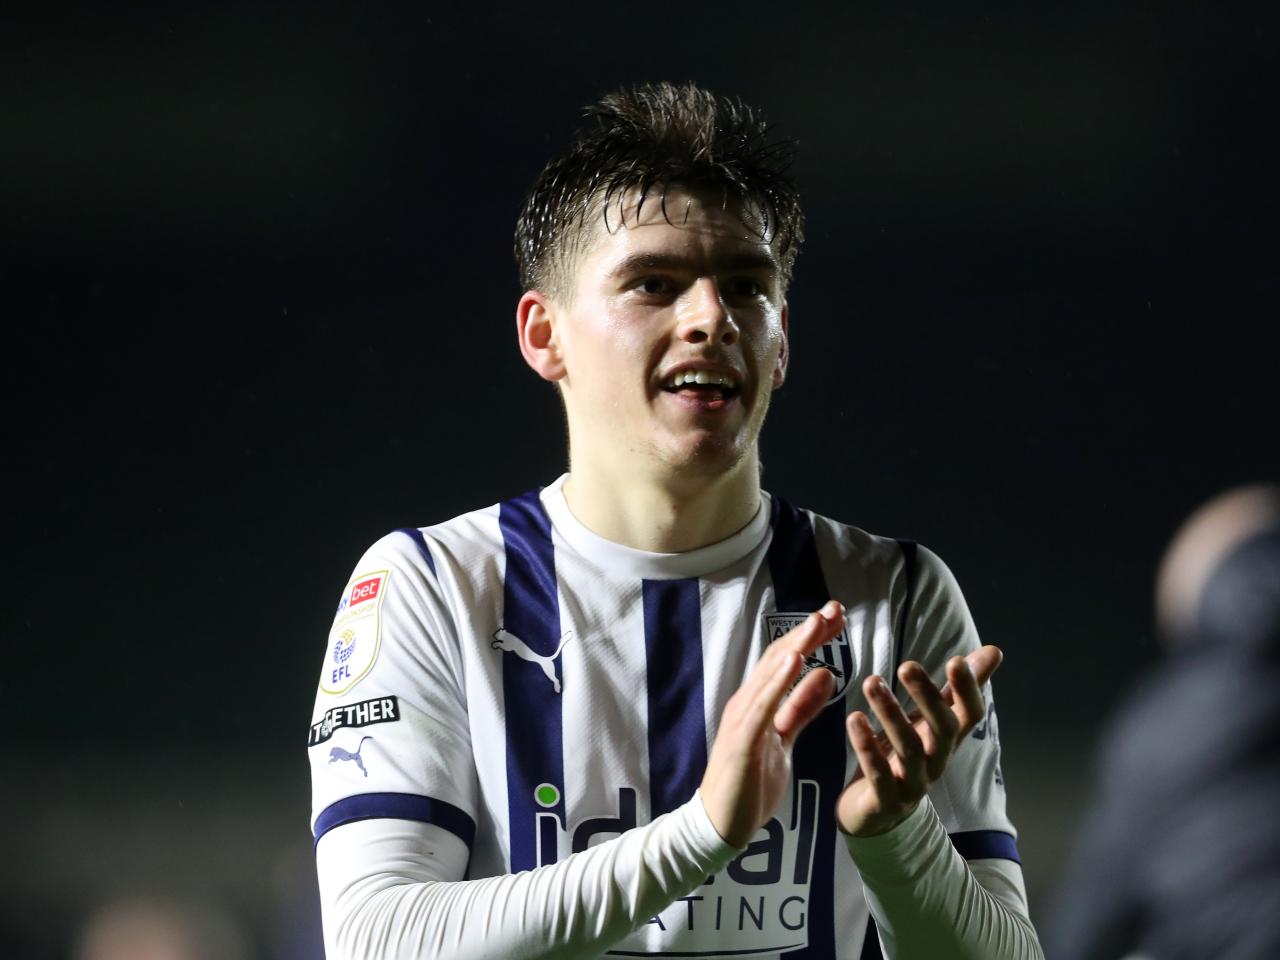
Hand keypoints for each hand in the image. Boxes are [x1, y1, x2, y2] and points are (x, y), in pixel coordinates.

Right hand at [700, 600, 844, 847]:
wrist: (719, 825)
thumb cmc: (750, 784)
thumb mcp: (784, 740)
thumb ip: (801, 708)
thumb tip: (825, 674)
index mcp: (759, 703)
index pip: (787, 660)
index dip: (812, 637)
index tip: (837, 616)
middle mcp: (748, 703)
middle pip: (779, 658)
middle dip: (808, 631)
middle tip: (835, 607)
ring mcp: (743, 720)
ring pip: (771, 674)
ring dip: (796, 645)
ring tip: (819, 622)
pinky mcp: (742, 740)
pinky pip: (763, 705)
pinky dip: (778, 680)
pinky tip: (795, 660)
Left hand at [837, 645, 1002, 836]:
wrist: (876, 814)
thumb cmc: (905, 757)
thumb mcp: (930, 721)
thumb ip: (955, 690)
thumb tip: (994, 651)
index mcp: (947, 740)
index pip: (970, 715)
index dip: (968, 691)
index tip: (957, 660)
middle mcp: (936, 762)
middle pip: (943, 730)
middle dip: (928, 697)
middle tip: (907, 665)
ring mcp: (913, 784)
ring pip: (909, 750)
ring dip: (891, 714)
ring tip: (872, 682)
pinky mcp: (885, 801)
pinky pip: (878, 775)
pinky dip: (867, 747)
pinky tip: (854, 719)